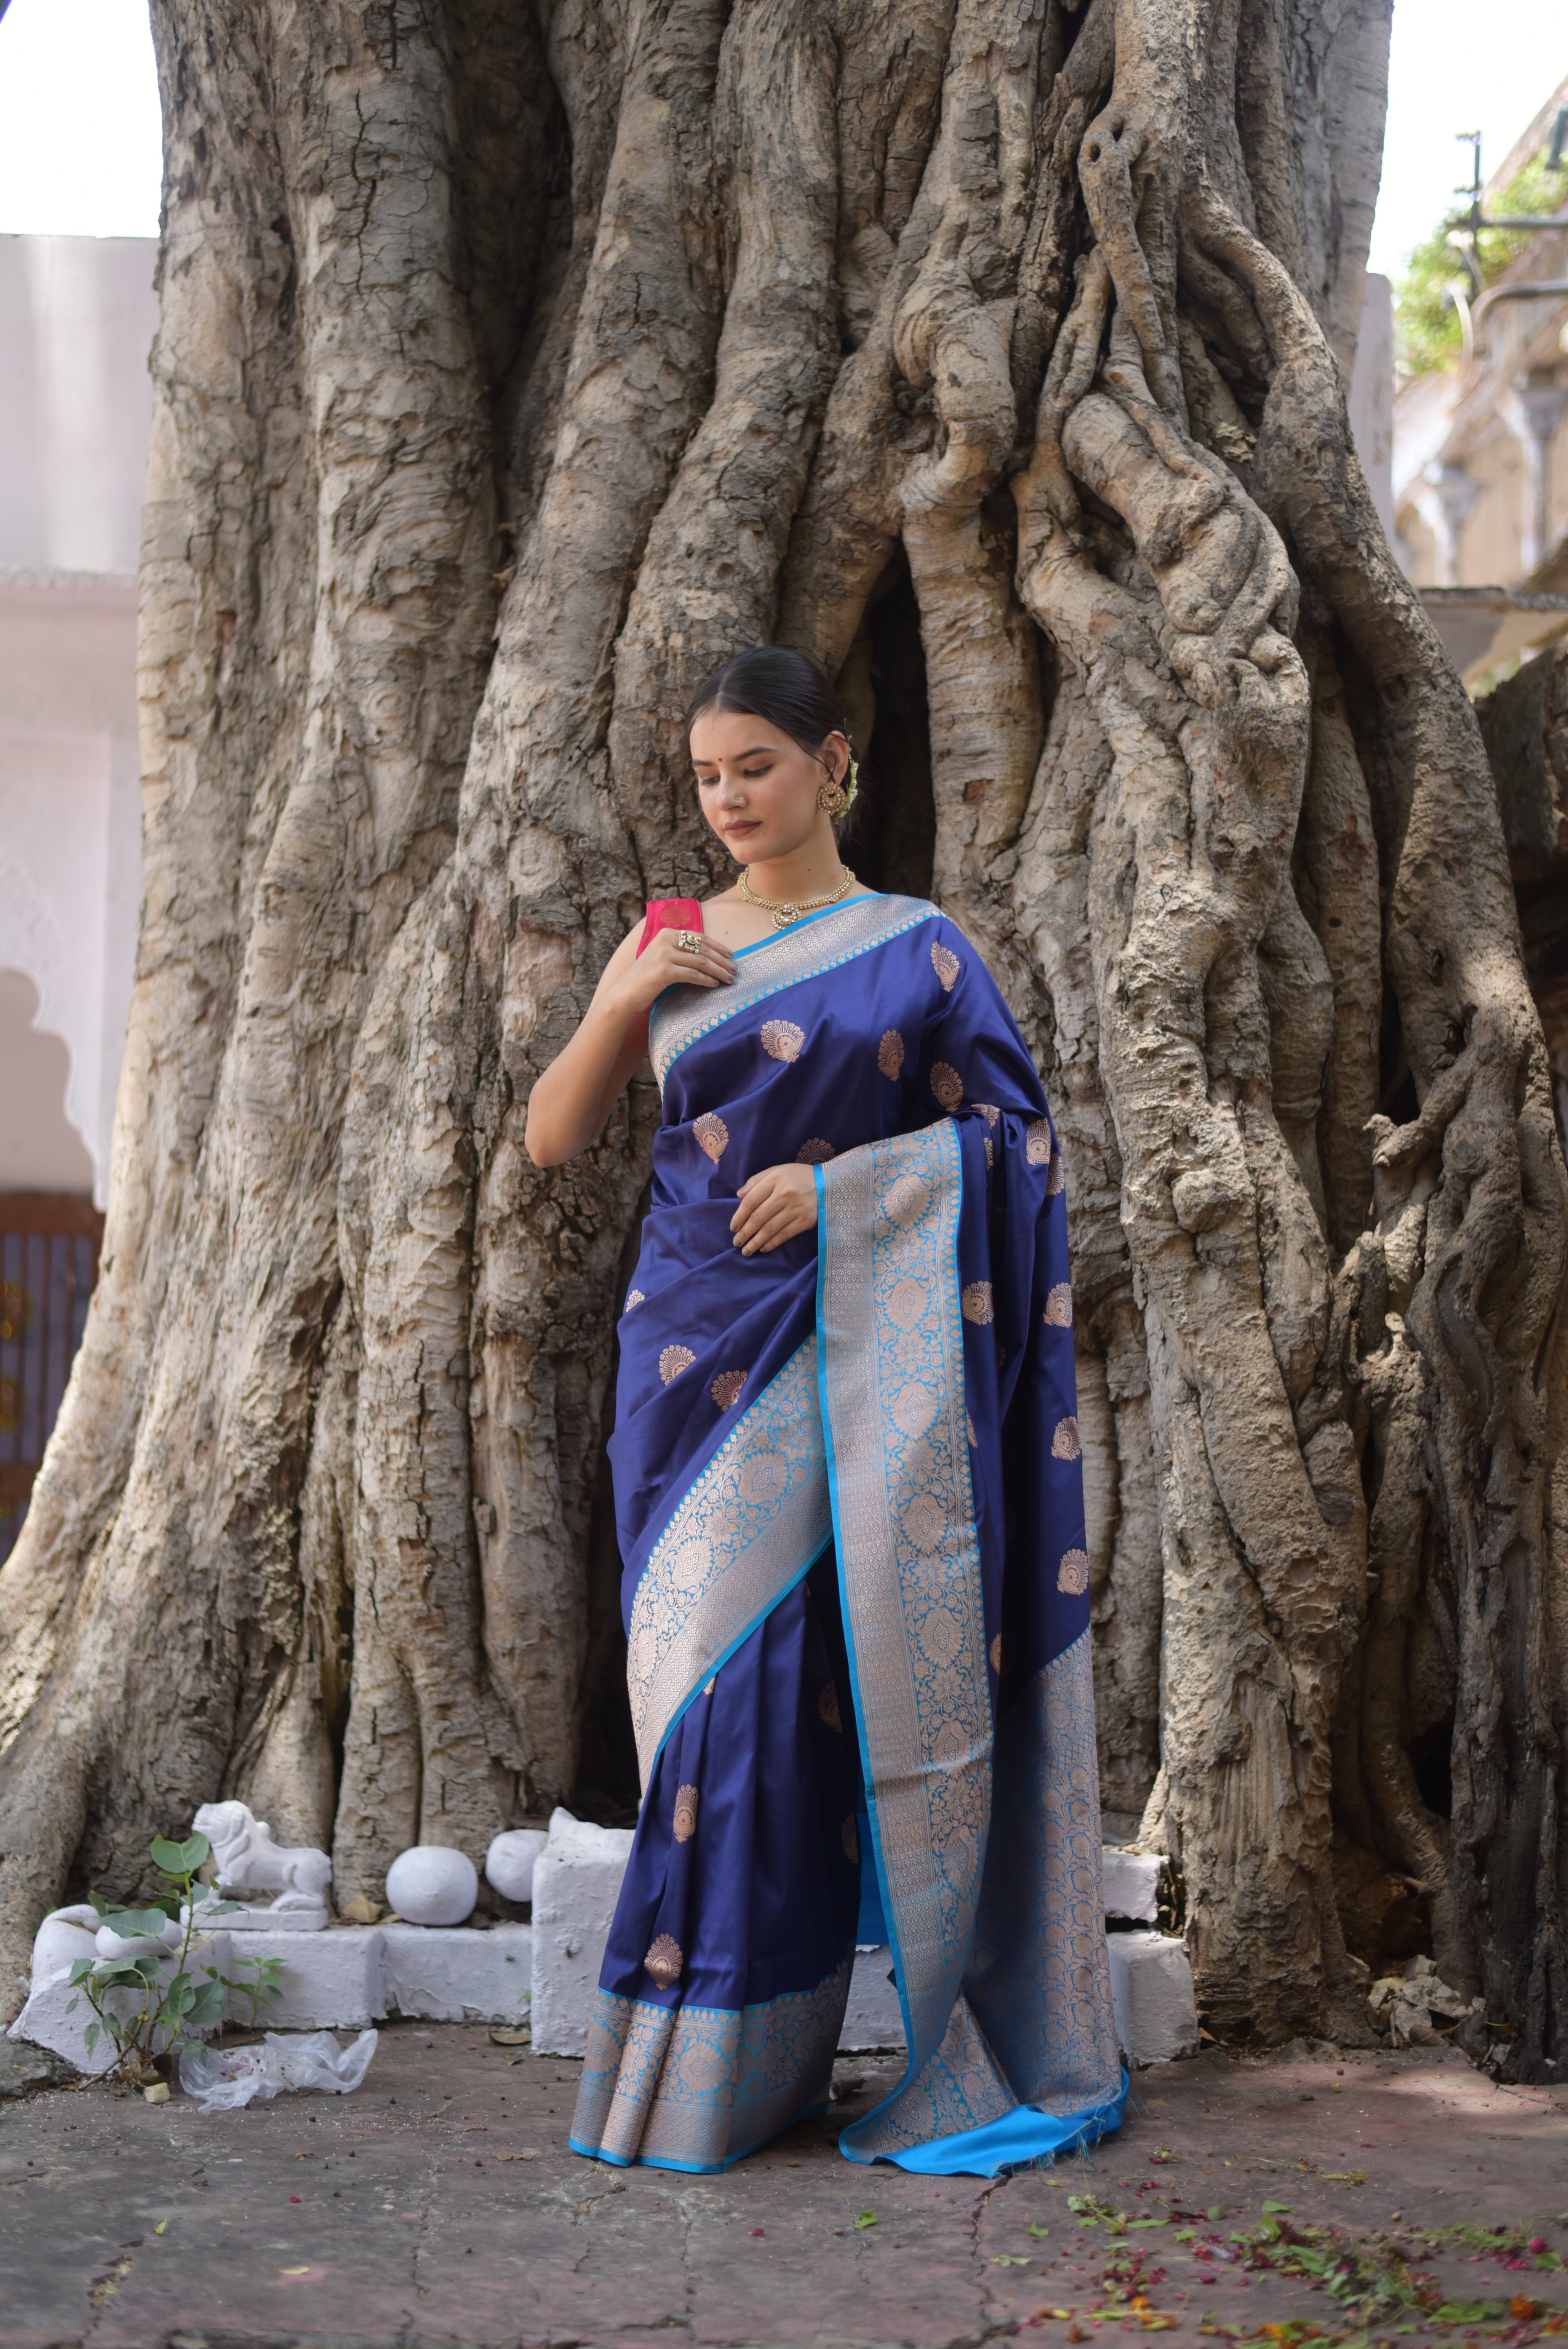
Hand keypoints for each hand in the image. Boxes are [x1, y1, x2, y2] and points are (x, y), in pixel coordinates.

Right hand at [613, 925, 735, 1016]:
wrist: (624, 993)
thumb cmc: (645, 978)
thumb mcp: (661, 957)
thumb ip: (679, 951)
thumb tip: (708, 956)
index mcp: (666, 933)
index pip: (698, 937)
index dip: (717, 946)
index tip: (731, 954)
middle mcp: (665, 940)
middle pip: (703, 948)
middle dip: (722, 960)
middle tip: (735, 969)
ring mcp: (664, 954)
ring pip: (701, 961)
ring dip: (719, 971)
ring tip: (730, 979)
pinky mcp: (664, 971)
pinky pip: (693, 974)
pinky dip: (706, 980)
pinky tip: (714, 985)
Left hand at [731, 1163, 818, 1255]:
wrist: (831, 1184)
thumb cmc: (799, 1177)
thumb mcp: (778, 1170)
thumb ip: (757, 1180)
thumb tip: (739, 1195)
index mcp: (775, 1179)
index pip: (751, 1201)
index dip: (739, 1216)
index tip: (733, 1227)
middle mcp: (784, 1194)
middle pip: (758, 1217)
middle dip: (745, 1233)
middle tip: (736, 1242)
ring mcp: (795, 1209)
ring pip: (770, 1229)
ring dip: (755, 1242)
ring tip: (746, 1250)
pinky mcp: (805, 1221)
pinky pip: (784, 1235)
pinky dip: (772, 1243)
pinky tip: (764, 1248)